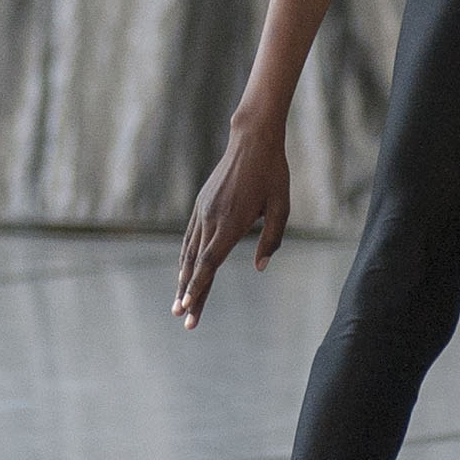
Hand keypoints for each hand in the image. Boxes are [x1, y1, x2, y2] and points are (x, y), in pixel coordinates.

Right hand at [172, 112, 291, 326]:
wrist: (253, 140)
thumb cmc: (272, 174)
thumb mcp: (281, 207)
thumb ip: (272, 238)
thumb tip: (260, 266)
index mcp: (231, 223)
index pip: (210, 264)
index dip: (198, 289)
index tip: (187, 309)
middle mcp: (212, 219)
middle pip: (196, 265)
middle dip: (189, 294)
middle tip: (182, 319)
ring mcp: (203, 210)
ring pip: (189, 252)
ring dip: (183, 279)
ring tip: (178, 303)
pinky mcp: (202, 204)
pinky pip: (190, 237)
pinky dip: (185, 258)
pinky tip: (184, 272)